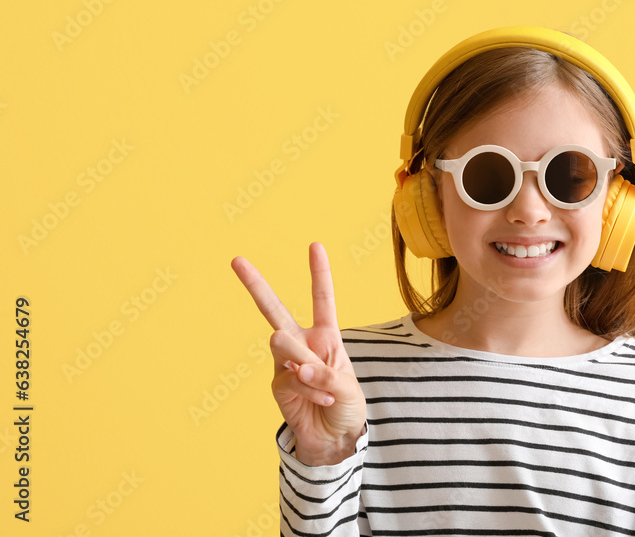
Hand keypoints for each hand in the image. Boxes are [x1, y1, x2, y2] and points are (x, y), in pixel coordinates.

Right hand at [231, 242, 367, 465]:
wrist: (335, 441)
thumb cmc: (347, 407)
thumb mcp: (347, 385)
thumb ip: (322, 370)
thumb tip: (292, 361)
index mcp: (326, 336)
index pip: (322, 300)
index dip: (319, 273)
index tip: (315, 245)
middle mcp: (302, 344)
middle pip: (274, 309)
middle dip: (255, 285)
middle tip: (236, 260)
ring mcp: (286, 363)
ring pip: (283, 345)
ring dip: (304, 362)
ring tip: (319, 381)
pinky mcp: (278, 384)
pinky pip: (288, 376)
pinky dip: (308, 388)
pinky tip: (320, 400)